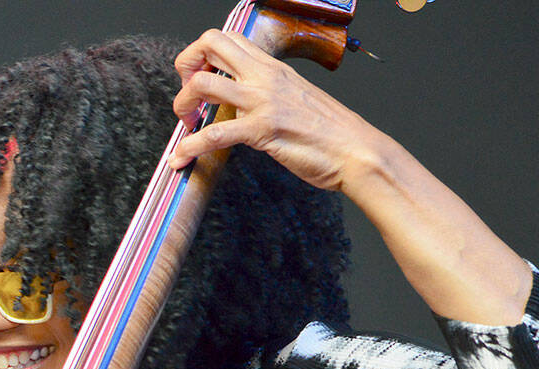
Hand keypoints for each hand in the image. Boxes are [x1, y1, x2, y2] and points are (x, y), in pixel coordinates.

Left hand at [167, 29, 528, 325]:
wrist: (358, 152)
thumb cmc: (329, 133)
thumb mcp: (295, 99)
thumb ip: (267, 94)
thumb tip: (242, 100)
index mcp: (272, 67)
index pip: (226, 38)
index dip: (200, 54)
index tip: (196, 80)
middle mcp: (265, 77)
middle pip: (210, 45)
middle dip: (185, 69)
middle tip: (186, 99)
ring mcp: (263, 101)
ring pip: (203, 84)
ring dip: (182, 105)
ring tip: (185, 126)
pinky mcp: (263, 130)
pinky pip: (213, 134)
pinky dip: (189, 147)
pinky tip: (180, 160)